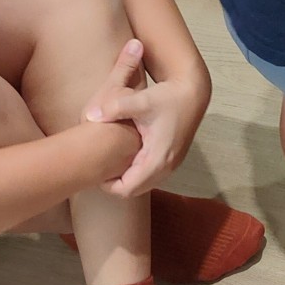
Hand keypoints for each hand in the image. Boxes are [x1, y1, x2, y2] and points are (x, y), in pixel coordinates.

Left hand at [83, 41, 208, 197]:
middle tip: (101, 168)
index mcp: (157, 158)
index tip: (97, 171)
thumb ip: (115, 108)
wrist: (194, 93)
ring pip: (144, 185)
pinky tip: (127, 157)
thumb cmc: (168, 97)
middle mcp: (167, 166)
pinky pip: (151, 177)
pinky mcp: (173, 160)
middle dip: (116, 184)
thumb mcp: (141, 100)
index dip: (108, 185)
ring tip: (112, 163)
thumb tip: (91, 115)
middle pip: (135, 191)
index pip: (128, 189)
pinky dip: (137, 174)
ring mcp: (172, 165)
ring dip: (127, 180)